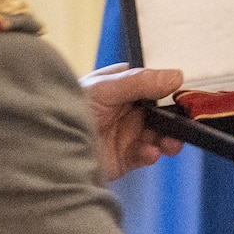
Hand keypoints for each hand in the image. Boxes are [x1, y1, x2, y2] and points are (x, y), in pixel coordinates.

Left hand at [79, 63, 183, 180]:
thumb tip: (176, 75)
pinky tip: (149, 153)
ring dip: (167, 139)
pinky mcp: (122, 158)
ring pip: (157, 135)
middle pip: (160, 113)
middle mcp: (125, 110)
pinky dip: (151, 154)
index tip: (187, 96)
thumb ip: (141, 82)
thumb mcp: (106, 88)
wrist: (46, 149)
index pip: (153, 85)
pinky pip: (145, 154)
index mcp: (120, 87)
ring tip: (170, 143)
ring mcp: (124, 134)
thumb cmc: (68, 108)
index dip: (171, 91)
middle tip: (185, 124)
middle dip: (174, 120)